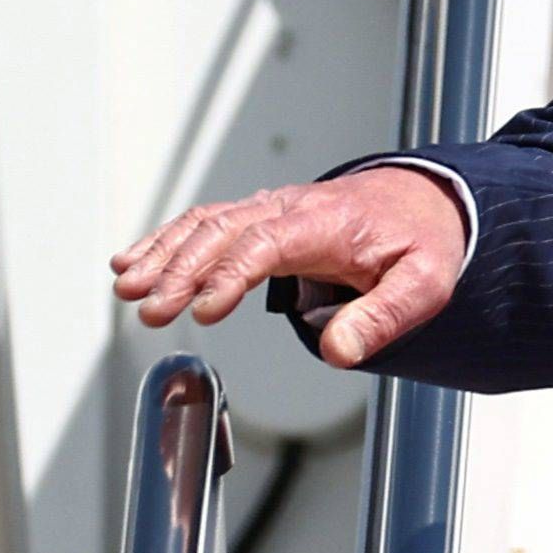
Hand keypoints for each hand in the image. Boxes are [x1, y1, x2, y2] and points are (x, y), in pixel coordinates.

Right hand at [111, 167, 467, 368]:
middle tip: (149, 309)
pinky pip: (205, 222)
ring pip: (205, 223)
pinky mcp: (261, 217)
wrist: (426, 200)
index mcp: (326, 224)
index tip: (204, 310)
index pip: (266, 244)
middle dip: (181, 270)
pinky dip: (166, 239)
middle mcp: (290, 209)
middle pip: (222, 232)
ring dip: (162, 254)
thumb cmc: (422, 242)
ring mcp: (271, 209)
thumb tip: (337, 352)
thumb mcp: (423, 284)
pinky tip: (133, 261)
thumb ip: (382, 317)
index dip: (230, 274)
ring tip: (126, 287)